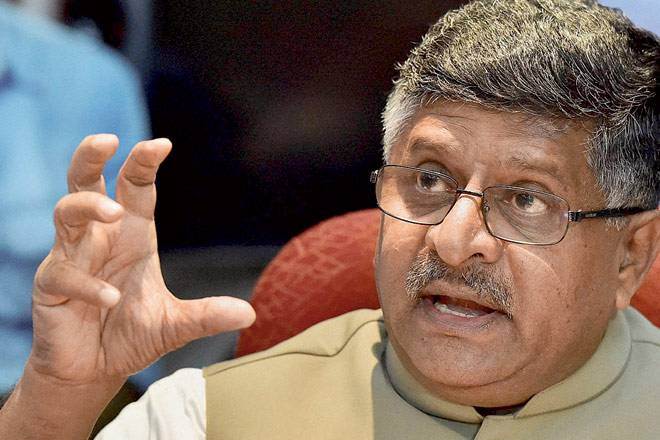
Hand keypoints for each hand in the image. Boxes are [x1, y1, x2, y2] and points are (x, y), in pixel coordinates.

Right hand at [28, 134, 254, 384]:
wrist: (95, 371)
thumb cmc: (132, 335)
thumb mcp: (176, 324)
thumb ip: (208, 315)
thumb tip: (250, 314)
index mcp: (132, 235)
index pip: (135, 188)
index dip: (144, 163)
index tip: (162, 144)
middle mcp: (101, 238)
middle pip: (85, 182)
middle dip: (90, 157)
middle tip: (108, 140)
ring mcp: (72, 258)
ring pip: (66, 212)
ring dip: (89, 206)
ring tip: (116, 212)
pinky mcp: (52, 285)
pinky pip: (64, 273)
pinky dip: (88, 283)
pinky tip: (111, 299)